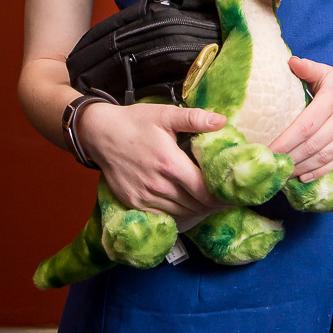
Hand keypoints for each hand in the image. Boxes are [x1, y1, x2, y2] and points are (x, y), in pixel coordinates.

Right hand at [77, 102, 226, 223]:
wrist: (100, 133)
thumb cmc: (134, 122)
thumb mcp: (165, 114)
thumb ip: (194, 119)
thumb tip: (221, 121)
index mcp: (170, 163)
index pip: (204, 191)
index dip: (221, 197)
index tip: (232, 194)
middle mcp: (158, 185)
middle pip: (195, 205)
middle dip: (213, 204)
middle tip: (226, 199)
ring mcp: (144, 197)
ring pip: (181, 214)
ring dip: (197, 211)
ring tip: (210, 204)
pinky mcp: (134, 203)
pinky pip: (163, 218)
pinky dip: (178, 215)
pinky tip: (187, 207)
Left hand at [268, 57, 332, 181]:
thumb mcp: (325, 71)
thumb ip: (307, 68)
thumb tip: (290, 61)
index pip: (306, 125)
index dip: (286, 141)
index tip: (268, 150)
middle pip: (313, 145)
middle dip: (291, 157)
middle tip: (272, 165)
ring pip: (325, 157)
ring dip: (302, 168)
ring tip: (284, 173)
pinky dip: (320, 172)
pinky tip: (303, 176)